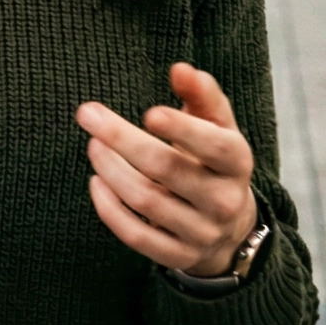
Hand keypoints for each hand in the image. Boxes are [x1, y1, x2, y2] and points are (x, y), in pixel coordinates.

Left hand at [76, 62, 260, 278]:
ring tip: (93, 145)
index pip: (216, 147)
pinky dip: (110, 209)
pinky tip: (96, 182)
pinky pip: (136, 235)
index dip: (184, 130)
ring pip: (147, 200)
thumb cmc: (213, 162)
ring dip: (111, 169)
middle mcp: (224, 201)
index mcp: (237, 164)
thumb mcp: (218, 128)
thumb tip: (181, 68)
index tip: (148, 112)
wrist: (229, 227)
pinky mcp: (178, 255)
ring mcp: (201, 232)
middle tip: (87, 114)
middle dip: (123, 139)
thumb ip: (202, 96)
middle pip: (169, 169)